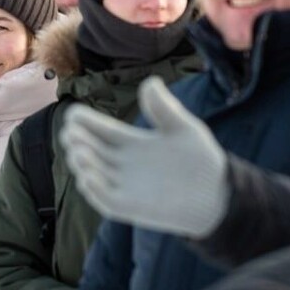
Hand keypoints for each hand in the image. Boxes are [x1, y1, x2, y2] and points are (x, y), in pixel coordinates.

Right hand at [60, 76, 228, 237]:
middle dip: (78, 141)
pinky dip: (95, 190)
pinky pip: (106, 200)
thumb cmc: (200, 159)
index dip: (86, 122)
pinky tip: (88, 176)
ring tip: (79, 150)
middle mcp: (123, 164)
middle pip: (92, 150)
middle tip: (71, 131)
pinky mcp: (132, 207)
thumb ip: (164, 108)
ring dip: (83, 164)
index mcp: (132, 142)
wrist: (218, 192)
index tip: (74, 113)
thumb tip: (150, 82)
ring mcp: (125, 186)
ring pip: (94, 174)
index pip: (102, 130)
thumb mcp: (183, 128)